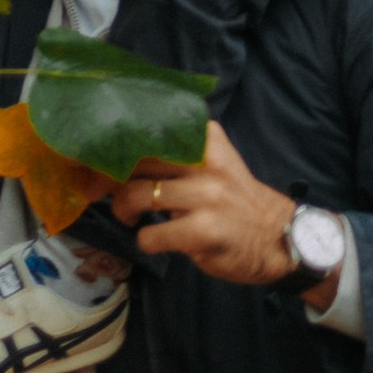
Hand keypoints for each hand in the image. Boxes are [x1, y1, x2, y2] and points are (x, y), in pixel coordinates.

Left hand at [108, 124, 321, 295]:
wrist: (278, 238)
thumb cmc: (234, 202)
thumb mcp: (211, 165)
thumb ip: (174, 157)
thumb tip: (116, 162)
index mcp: (204, 138)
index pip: (146, 131)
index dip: (112, 147)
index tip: (94, 161)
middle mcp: (205, 161)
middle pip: (135, 161)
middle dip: (110, 180)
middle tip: (108, 194)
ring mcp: (206, 196)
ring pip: (137, 195)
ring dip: (124, 211)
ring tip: (132, 217)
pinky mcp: (203, 230)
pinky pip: (151, 234)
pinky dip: (145, 240)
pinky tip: (157, 240)